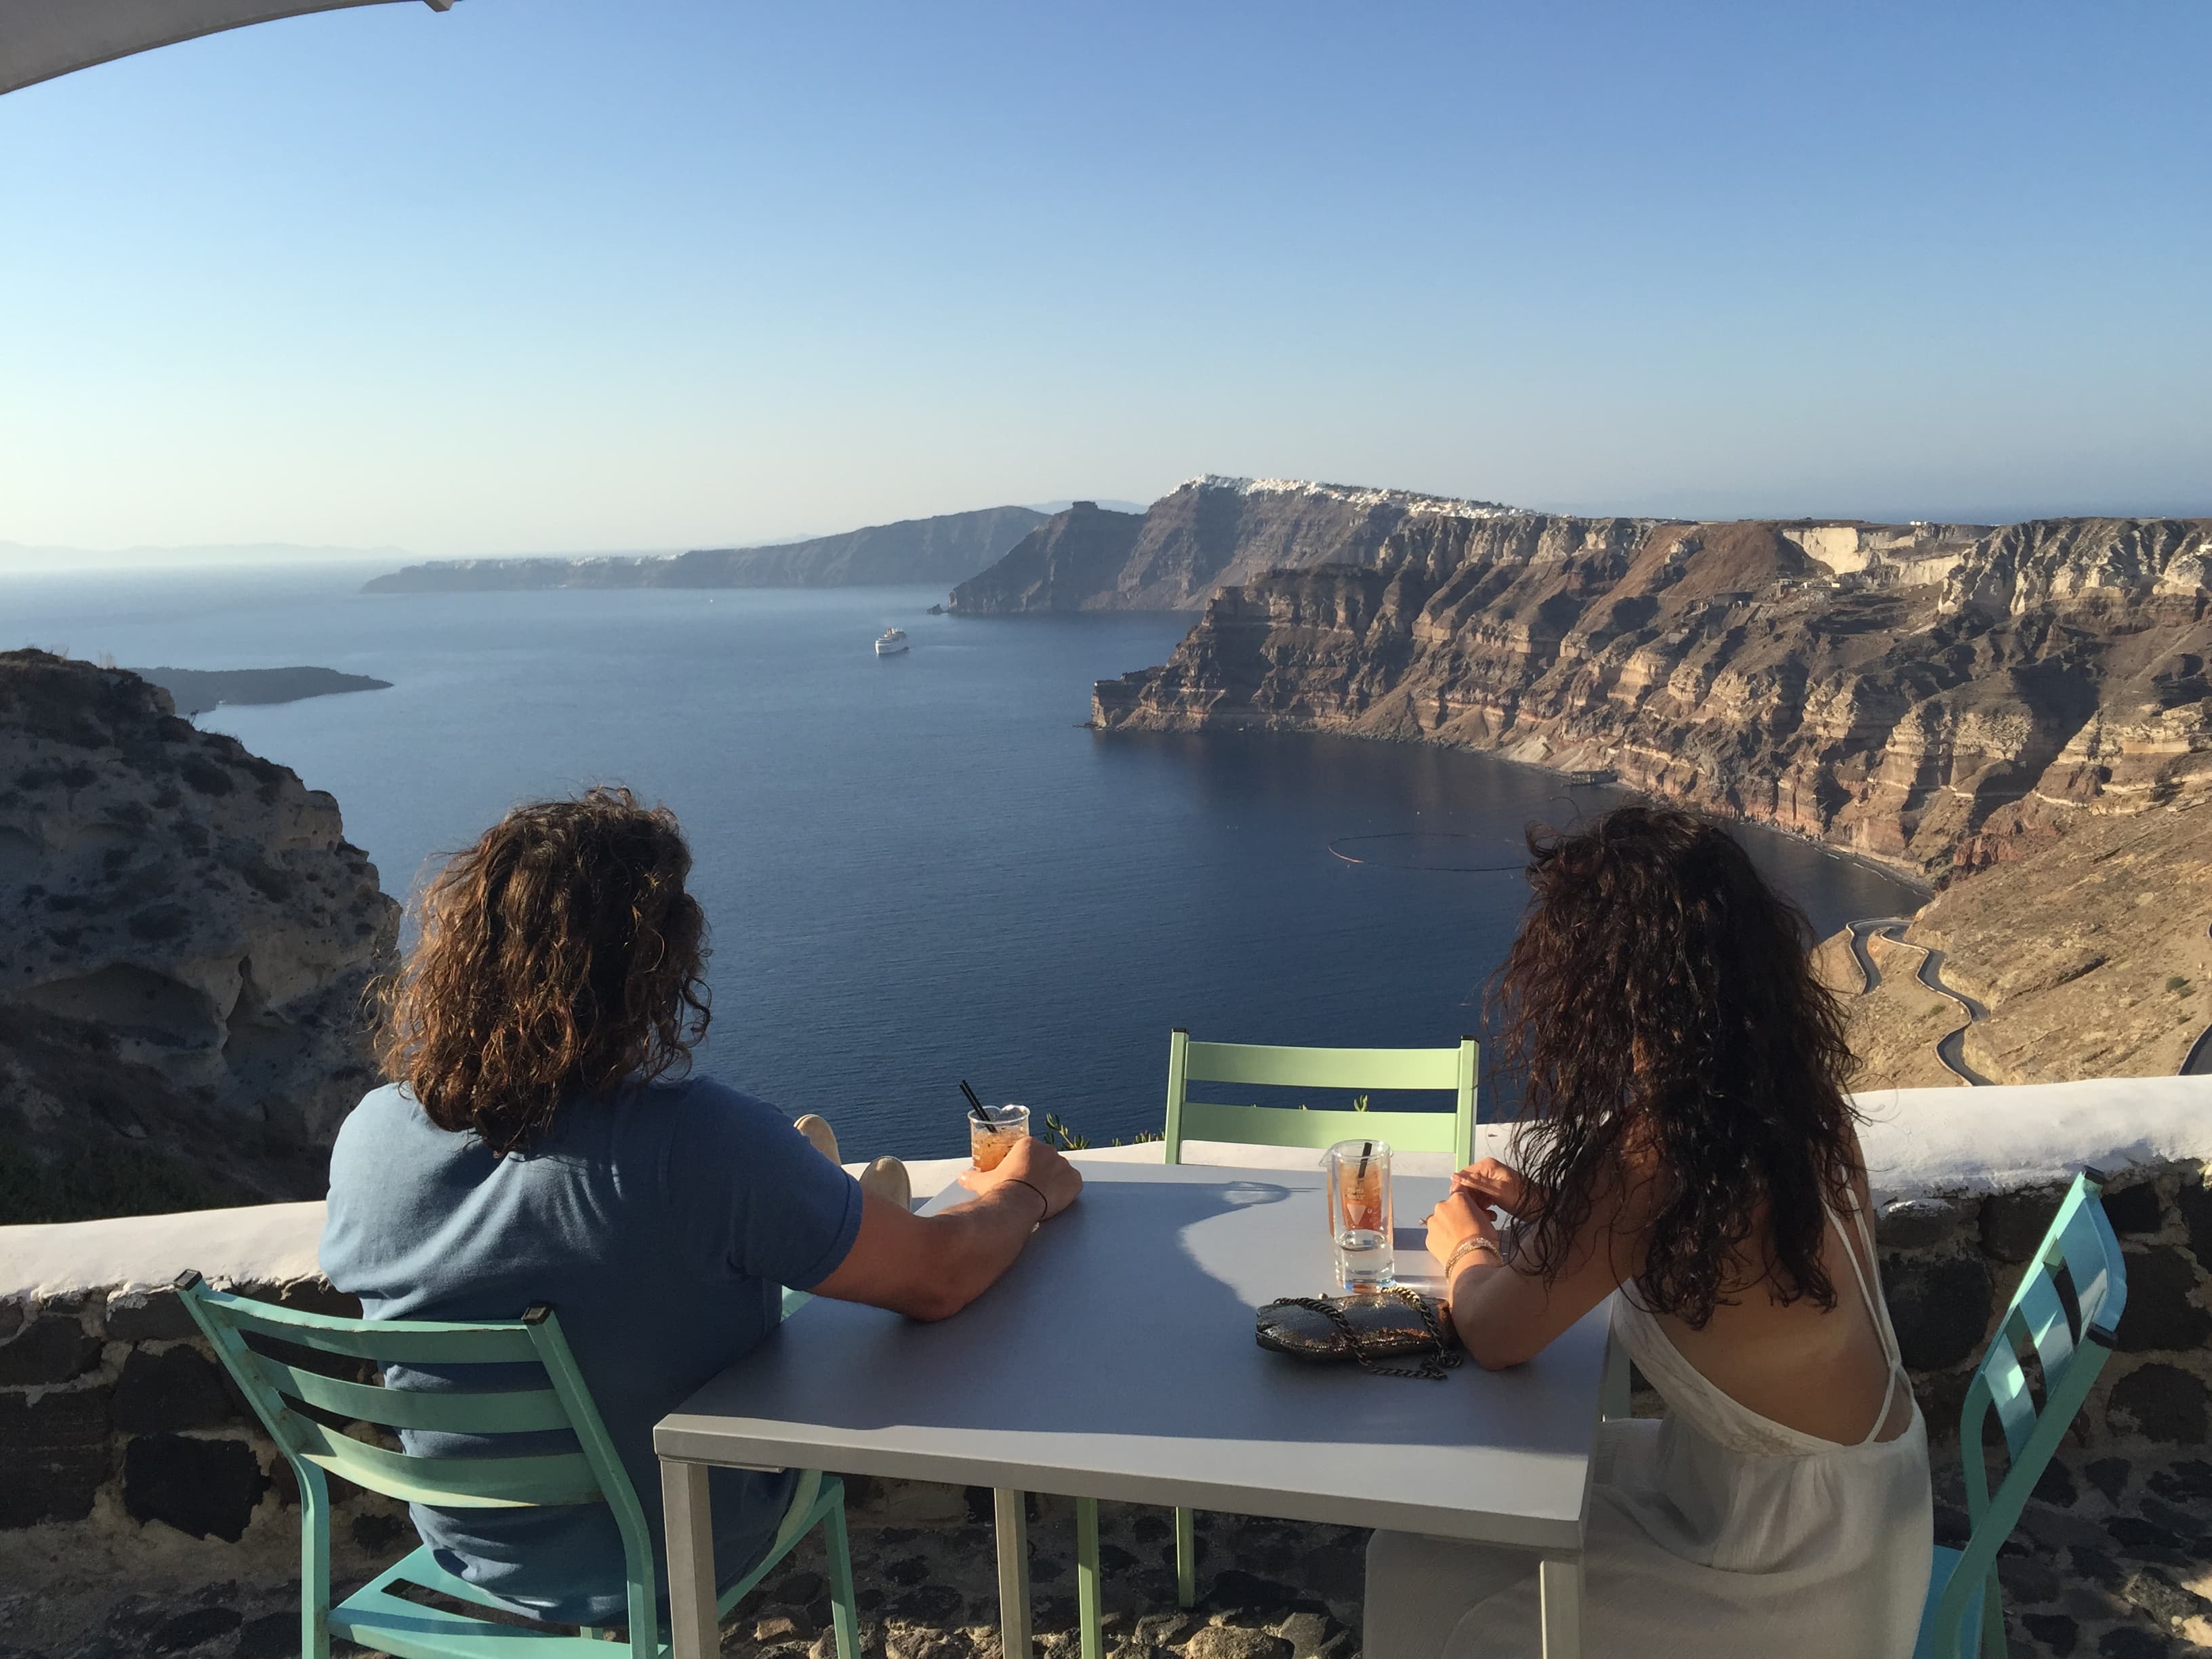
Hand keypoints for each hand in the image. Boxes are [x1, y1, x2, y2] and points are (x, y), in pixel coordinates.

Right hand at [956, 1135, 1082, 1218]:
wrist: (1018, 1204)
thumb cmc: (1001, 1189)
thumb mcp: (983, 1181)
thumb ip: (972, 1176)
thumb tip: (962, 1177)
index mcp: (1028, 1144)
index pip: (1030, 1151)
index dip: (1025, 1166)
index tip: (1021, 1177)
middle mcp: (1049, 1150)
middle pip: (1046, 1160)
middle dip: (1040, 1172)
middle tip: (1030, 1188)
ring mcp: (1064, 1165)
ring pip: (1060, 1172)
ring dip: (1053, 1181)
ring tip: (1041, 1197)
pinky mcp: (1074, 1181)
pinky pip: (1073, 1184)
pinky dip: (1067, 1192)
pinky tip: (1056, 1200)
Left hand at [1423, 1189, 1500, 1272]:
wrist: (1472, 1259)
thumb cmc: (1483, 1238)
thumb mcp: (1485, 1218)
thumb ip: (1475, 1210)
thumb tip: (1472, 1212)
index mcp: (1457, 1198)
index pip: (1459, 1191)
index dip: (1465, 1200)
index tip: (1469, 1209)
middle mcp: (1441, 1207)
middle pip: (1447, 1208)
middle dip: (1454, 1215)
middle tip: (1465, 1228)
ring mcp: (1433, 1223)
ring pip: (1439, 1222)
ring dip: (1446, 1228)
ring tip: (1458, 1240)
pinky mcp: (1428, 1238)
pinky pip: (1435, 1236)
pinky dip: (1441, 1240)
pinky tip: (1451, 1248)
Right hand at [1451, 1157, 1539, 1221]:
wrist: (1540, 1207)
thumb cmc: (1522, 1197)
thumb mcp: (1496, 1191)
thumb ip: (1475, 1183)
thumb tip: (1454, 1176)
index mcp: (1487, 1165)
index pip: (1463, 1175)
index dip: (1460, 1190)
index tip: (1461, 1204)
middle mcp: (1487, 1170)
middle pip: (1468, 1185)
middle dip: (1470, 1199)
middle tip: (1476, 1212)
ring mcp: (1491, 1181)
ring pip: (1474, 1193)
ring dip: (1477, 1205)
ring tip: (1486, 1215)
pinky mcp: (1494, 1191)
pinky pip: (1481, 1198)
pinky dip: (1483, 1207)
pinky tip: (1490, 1215)